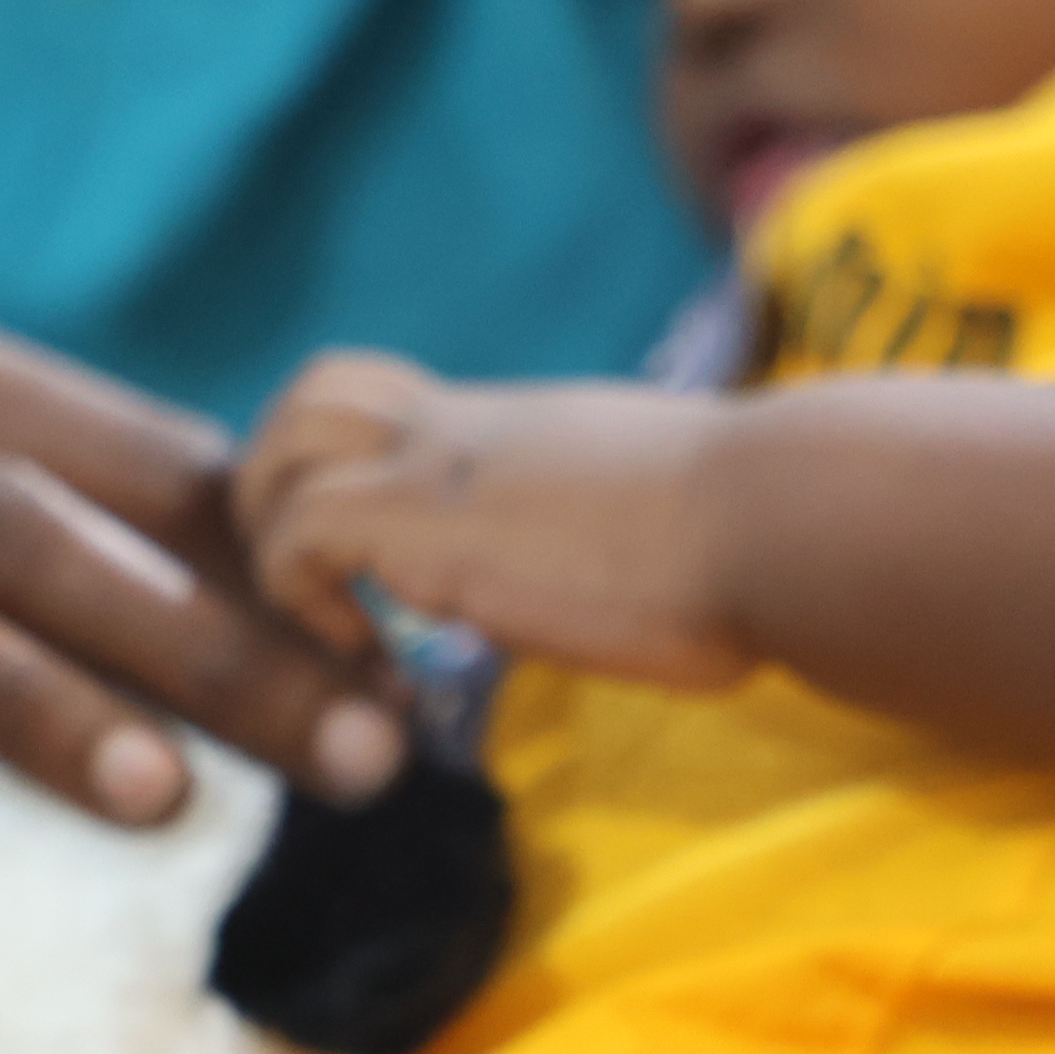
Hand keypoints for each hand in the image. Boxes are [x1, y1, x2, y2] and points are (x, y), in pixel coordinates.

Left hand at [235, 350, 751, 688]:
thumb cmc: (763, 544)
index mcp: (527, 430)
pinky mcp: (419, 519)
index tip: (394, 582)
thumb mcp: (669, 526)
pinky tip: (373, 661)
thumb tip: (655, 585)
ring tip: (335, 628)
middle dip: (292, 487)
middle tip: (332, 595)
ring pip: (281, 442)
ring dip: (279, 537)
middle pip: (318, 391)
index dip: (368, 479)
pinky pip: (295, 534)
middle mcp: (470, 425)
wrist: (775, 522)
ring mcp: (437, 464)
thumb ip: (625, 539)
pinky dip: (304, 599)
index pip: (403, 408)